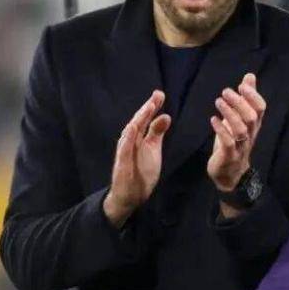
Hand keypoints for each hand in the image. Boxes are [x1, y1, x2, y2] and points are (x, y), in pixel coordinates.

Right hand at [103, 91, 170, 226]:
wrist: (131, 195)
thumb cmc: (140, 170)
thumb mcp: (153, 149)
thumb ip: (157, 133)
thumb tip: (166, 116)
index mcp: (138, 137)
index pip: (145, 119)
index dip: (152, 106)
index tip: (160, 94)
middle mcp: (130, 141)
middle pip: (138, 121)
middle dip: (147, 108)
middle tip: (157, 96)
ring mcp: (125, 152)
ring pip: (131, 132)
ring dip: (139, 119)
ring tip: (148, 107)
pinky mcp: (122, 164)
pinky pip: (124, 149)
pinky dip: (128, 138)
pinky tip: (133, 128)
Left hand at [207, 73, 265, 191]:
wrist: (230, 173)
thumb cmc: (234, 140)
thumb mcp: (240, 118)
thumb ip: (246, 97)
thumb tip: (250, 76)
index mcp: (254, 124)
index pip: (260, 108)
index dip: (253, 96)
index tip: (241, 85)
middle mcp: (250, 134)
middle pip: (251, 116)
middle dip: (239, 102)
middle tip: (225, 92)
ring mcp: (241, 145)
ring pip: (240, 129)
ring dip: (229, 114)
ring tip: (218, 102)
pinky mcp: (229, 155)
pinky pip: (228, 142)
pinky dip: (221, 130)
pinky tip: (213, 119)